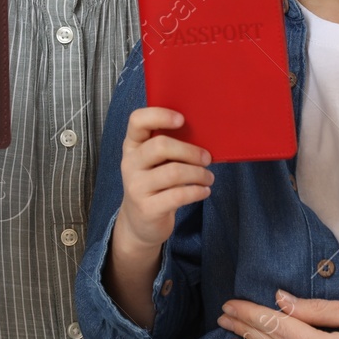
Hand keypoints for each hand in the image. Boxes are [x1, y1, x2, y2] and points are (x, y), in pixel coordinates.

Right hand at [114, 106, 213, 251]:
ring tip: (208, 177)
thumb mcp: (155, 163)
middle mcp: (130, 164)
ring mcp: (136, 187)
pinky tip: (204, 191)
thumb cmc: (155, 184)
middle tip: (207, 158)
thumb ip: (169, 146)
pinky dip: (197, 191)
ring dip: (198, 173)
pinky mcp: (147, 208)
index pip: (137, 120)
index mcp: (132, 145)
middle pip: (161, 146)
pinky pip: (178, 195)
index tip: (182, 120)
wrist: (140, 223)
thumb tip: (203, 133)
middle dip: (190, 151)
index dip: (160, 115)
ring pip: (173, 172)